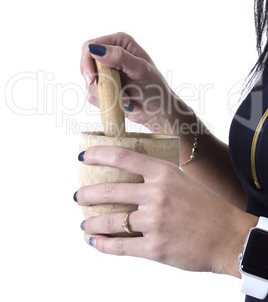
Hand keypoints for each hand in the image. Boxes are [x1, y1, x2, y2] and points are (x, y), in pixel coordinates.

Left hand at [75, 146, 257, 276]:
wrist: (228, 236)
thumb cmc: (204, 207)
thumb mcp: (181, 181)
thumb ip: (155, 178)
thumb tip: (126, 180)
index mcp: (163, 173)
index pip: (123, 157)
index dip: (98, 154)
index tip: (83, 156)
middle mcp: (156, 194)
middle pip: (109, 191)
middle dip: (87, 194)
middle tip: (78, 197)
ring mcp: (155, 221)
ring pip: (111, 221)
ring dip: (91, 222)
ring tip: (84, 223)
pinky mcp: (156, 247)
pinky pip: (121, 246)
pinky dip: (103, 245)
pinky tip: (96, 242)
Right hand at [80, 32, 186, 131]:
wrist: (158, 109)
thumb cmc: (155, 87)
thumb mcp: (140, 70)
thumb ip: (120, 57)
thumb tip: (97, 50)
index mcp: (119, 42)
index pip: (90, 46)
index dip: (87, 62)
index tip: (91, 79)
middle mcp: (110, 54)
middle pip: (86, 65)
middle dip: (99, 83)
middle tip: (113, 93)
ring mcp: (106, 71)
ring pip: (89, 83)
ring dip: (107, 95)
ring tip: (126, 100)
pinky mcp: (103, 87)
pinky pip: (93, 95)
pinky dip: (107, 102)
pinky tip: (123, 103)